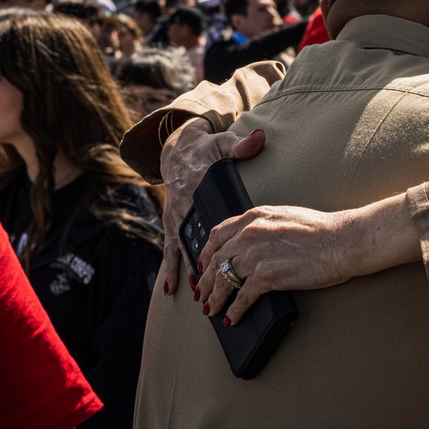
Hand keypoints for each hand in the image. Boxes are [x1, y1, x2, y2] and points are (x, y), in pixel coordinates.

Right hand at [159, 119, 265, 297]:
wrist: (179, 149)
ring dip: (186, 268)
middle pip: (192, 235)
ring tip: (196, 291)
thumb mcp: (224, 143)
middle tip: (212, 282)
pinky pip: (169, 247)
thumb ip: (242, 144)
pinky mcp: (171, 222)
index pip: (206, 211)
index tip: (224, 249)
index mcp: (195, 185)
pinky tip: (171, 288)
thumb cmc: (208, 148)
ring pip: (180, 246)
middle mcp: (182, 203)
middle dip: (201, 259)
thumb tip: (259, 137)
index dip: (215, 231)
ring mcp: (174, 214)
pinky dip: (170, 267)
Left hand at [196, 205, 349, 324]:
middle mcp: (250, 234)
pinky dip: (234, 310)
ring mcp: (256, 255)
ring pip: (224, 280)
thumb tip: (254, 241)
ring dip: (215, 298)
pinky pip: (242, 298)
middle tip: (202, 292)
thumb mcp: (285, 217)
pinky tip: (232, 317)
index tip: (203, 264)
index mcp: (254, 217)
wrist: (341, 242)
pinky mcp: (266, 276)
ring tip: (211, 308)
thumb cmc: (323, 231)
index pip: (218, 235)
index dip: (206, 253)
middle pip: (216, 260)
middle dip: (206, 280)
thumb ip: (264, 226)